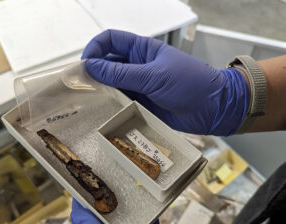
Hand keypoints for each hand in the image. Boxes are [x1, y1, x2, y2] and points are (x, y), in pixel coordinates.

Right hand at [81, 29, 249, 135]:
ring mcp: (139, 86)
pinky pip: (122, 103)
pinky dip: (113, 107)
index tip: (84, 64)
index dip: (95, 48)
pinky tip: (106, 113)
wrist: (211, 108)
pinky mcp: (142, 104)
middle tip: (81, 88)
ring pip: (113, 85)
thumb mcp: (154, 75)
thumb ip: (121, 73)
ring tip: (90, 102)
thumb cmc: (189, 83)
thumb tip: (91, 66)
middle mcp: (137, 67)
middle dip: (94, 73)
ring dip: (102, 92)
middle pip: (108, 64)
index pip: (111, 41)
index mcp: (142, 50)